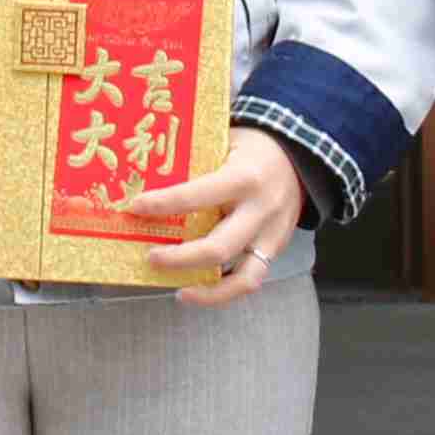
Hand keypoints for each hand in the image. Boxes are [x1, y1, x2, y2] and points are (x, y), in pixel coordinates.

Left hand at [127, 124, 311, 303]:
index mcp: (244, 177)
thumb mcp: (224, 144)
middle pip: (218, 248)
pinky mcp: (276, 249)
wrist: (298, 157)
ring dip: (207, 289)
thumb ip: (196, 164)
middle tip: (151, 257)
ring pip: (243, 277)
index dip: (162, 204)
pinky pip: (251, 279)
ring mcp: (272, 235)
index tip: (136, 207)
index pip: (196, 196)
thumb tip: (146, 178)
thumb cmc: (253, 148)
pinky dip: (225, 291)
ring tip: (177, 289)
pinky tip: (200, 290)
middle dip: (180, 258)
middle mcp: (261, 210)